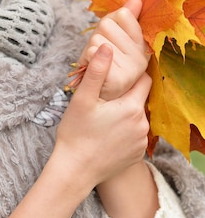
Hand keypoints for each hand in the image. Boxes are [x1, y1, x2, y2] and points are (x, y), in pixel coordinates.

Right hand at [56, 44, 150, 189]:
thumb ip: (97, 71)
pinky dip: (125, 131)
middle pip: (139, 99)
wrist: (75, 171)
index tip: (117, 75)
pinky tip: (107, 134)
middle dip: (125, 95)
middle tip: (104, 99)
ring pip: (137, 117)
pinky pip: (134, 135)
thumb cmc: (76, 133)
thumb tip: (107, 47)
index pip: (143, 80)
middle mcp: (142, 125)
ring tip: (104, 117)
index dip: (131, 75)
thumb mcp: (83, 99)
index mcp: (131, 107)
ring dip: (125, 114)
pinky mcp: (136, 155)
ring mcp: (140, 142)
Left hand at [77, 0, 149, 100]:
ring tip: (98, 63)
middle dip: (98, 36)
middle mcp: (142, 57)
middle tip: (102, 54)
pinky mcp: (118, 79)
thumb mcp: (114, 37)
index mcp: (143, 44)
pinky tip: (94, 69)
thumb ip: (126, 17)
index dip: (110, 23)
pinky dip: (88, 58)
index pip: (123, 14)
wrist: (95, 95)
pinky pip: (93, 52)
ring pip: (98, 38)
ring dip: (92, 49)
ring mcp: (132, 70)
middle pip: (107, 24)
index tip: (111, 38)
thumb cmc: (103, 63)